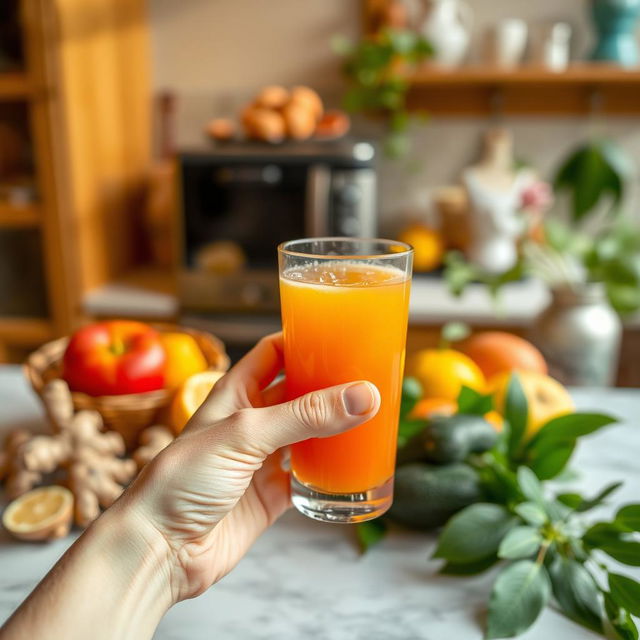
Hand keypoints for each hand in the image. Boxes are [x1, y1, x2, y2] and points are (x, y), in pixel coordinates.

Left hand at [118, 333, 380, 602]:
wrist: (160, 549)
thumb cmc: (184, 479)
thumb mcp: (245, 434)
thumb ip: (304, 415)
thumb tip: (362, 395)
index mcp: (236, 392)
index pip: (275, 352)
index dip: (304, 339)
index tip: (342, 334)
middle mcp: (251, 422)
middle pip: (299, 392)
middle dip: (330, 385)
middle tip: (370, 377)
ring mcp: (262, 459)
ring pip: (309, 434)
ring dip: (335, 427)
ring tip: (374, 416)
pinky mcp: (272, 494)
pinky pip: (310, 477)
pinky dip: (331, 472)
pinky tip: (353, 466)